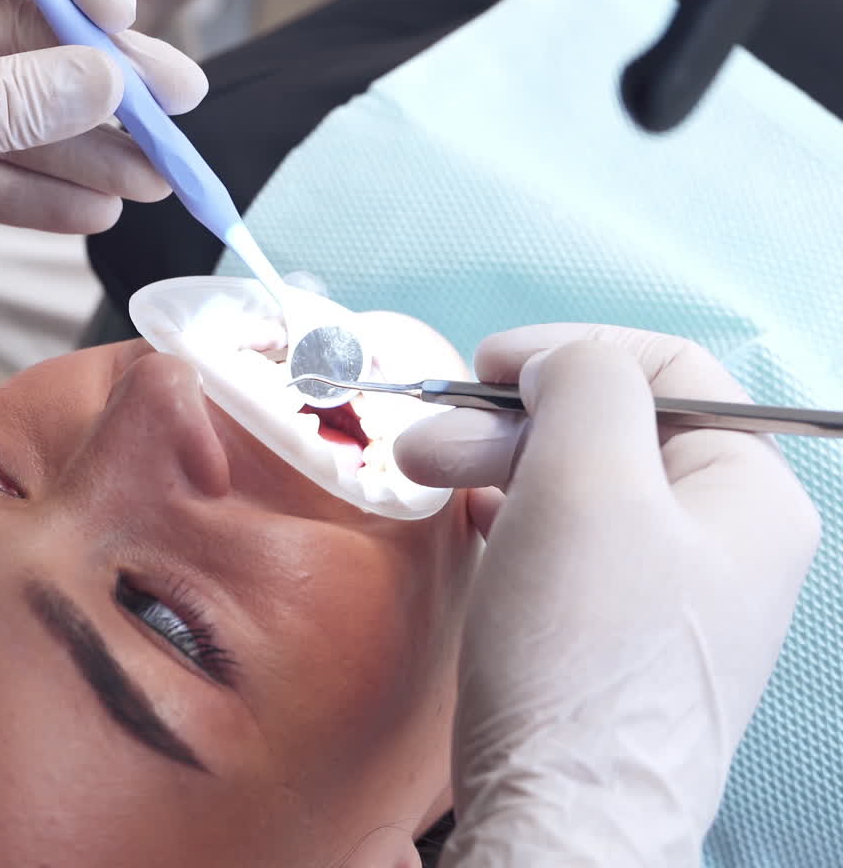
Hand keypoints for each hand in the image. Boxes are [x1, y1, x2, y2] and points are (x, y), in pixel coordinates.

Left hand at [0, 0, 205, 400]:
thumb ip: (5, 103)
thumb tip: (107, 83)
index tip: (125, 19)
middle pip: (26, 36)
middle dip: (101, 81)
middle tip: (176, 109)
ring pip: (16, 111)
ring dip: (83, 148)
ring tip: (154, 178)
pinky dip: (36, 191)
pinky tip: (92, 212)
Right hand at [394, 324, 819, 864]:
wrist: (562, 816)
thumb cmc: (584, 647)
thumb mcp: (588, 477)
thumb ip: (585, 382)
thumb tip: (562, 363)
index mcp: (747, 492)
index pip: (670, 370)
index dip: (571, 351)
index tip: (486, 365)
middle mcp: (720, 537)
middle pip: (612, 428)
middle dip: (510, 419)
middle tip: (430, 436)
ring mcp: (668, 590)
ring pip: (576, 481)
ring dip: (493, 461)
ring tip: (420, 472)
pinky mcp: (614, 632)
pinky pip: (561, 540)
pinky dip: (506, 514)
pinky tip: (464, 519)